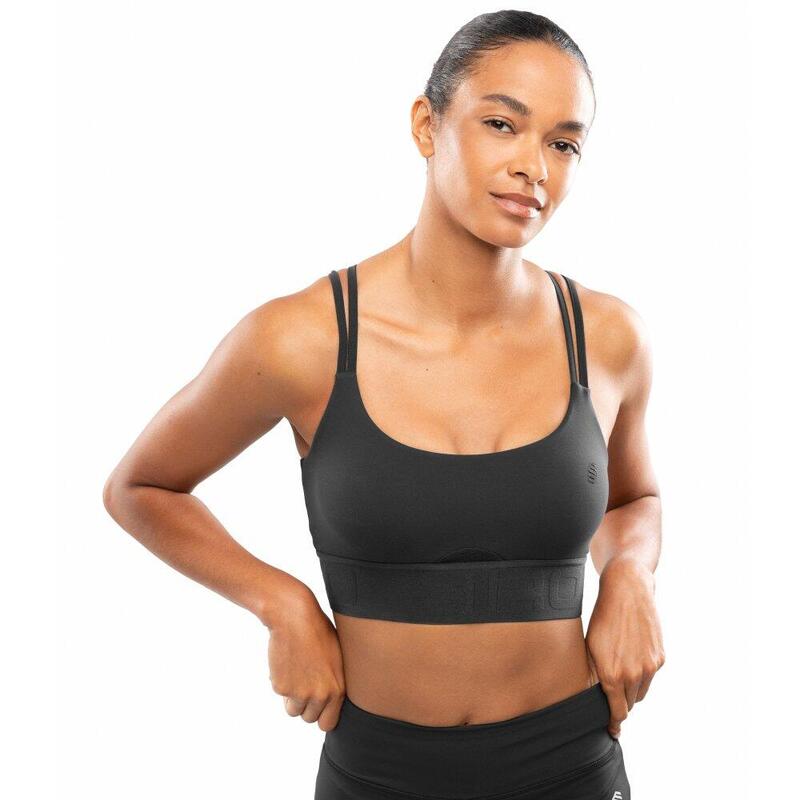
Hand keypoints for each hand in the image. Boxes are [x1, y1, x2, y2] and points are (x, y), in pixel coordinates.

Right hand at [267, 588, 345, 731]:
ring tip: (296, 671)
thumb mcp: (337, 658)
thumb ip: (335, 682)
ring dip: (292, 696)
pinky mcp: (281, 687)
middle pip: (309, 718)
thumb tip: (328, 701)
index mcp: (337, 689)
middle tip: (304, 682)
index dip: (321, 714)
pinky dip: (281, 682)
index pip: (327, 723)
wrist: (294, 617)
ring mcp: (300, 693)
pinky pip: (280, 693)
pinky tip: (287, 662)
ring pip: (293, 709)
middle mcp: (320, 695)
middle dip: (305, 704)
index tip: (317, 704)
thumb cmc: (318, 631)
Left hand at [585, 558, 664, 738]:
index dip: (614, 723)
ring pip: (641, 692)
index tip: (612, 730)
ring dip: (632, 688)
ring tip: (621, 669)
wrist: (627, 592)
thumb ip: (596, 674)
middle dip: (621, 702)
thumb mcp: (590, 647)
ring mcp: (649, 667)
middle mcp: (632, 675)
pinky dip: (642, 673)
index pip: (616, 711)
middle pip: (629, 704)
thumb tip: (598, 696)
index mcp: (611, 674)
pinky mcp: (659, 657)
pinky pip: (649, 676)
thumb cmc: (603, 618)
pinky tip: (632, 655)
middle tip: (612, 696)